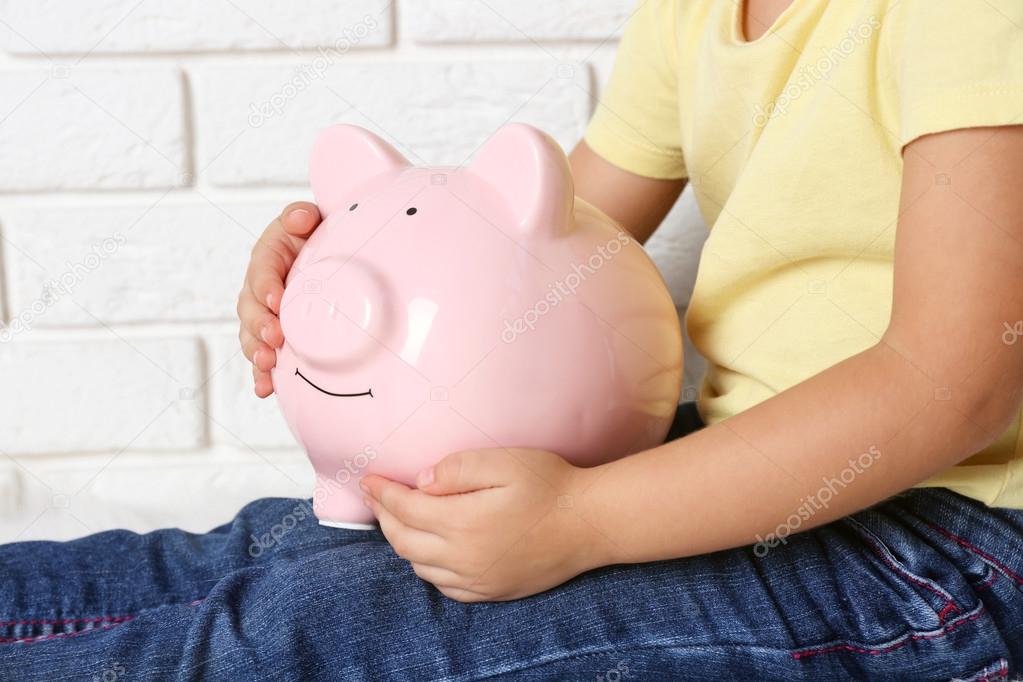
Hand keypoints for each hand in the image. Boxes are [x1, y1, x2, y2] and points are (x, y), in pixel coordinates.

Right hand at [237, 202, 321, 396]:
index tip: (277, 300)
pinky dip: (261, 374)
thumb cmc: (316, 237)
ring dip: (256, 353)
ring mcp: (264, 315)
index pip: (261, 272)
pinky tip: (265, 389)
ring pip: (251, 336)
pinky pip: (262, 355)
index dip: (266, 287)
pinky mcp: (273, 336)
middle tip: (274, 339)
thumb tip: (300, 219)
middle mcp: (259, 289)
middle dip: (259, 326)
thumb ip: (300, 216)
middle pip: (250, 309)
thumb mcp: (307, 220)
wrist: (328, 255)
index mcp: (267, 258)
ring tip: (266, 365)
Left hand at [361, 449, 608, 601]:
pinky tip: (429, 551)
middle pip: (403, 541)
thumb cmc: (550, 485)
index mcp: (462, 524)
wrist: (590, 523)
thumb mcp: (504, 462)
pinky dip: (427, 567)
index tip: (367, 478)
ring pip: (420, 566)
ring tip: (399, 519)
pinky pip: (445, 587)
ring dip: (402, 542)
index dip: (381, 493)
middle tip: (377, 496)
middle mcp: (463, 559)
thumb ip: (457, 469)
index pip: (404, 509)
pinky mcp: (492, 591)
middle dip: (384, 517)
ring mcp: (478, 580)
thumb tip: (421, 481)